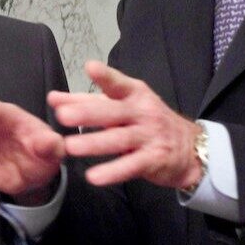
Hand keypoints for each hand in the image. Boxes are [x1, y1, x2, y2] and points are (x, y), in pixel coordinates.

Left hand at [49, 60, 200, 188]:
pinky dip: (113, 171)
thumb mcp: (122, 106)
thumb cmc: (147, 122)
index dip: (106, 76)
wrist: (191, 148)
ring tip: (70, 147)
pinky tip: (94, 177)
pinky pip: (131, 166)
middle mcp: (142, 112)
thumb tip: (53, 98)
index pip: (118, 84)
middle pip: (113, 112)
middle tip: (62, 115)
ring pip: (119, 140)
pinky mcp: (153, 160)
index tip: (90, 68)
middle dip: (87, 113)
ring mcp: (149, 136)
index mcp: (134, 95)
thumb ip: (86, 102)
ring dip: (94, 144)